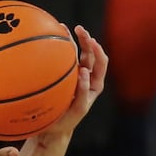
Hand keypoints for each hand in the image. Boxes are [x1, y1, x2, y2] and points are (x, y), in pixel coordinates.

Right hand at [37, 25, 109, 140]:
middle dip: (86, 39)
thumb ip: (83, 93)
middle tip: (79, 29)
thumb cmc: (67, 120)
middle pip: (90, 53)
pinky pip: (63, 58)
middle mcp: (86, 77)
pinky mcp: (61, 75)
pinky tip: (53, 37)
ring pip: (76, 52)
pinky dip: (60, 46)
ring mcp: (73, 74)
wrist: (53, 128)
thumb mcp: (78, 109)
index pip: (101, 63)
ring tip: (64, 28)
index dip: (98, 51)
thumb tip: (84, 71)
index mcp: (95, 85)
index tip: (91, 43)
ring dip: (73, 39)